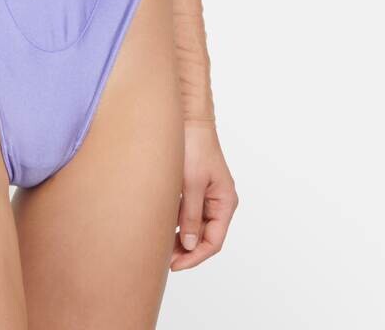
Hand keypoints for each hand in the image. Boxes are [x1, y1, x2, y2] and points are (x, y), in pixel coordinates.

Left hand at [170, 122, 238, 270]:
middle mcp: (218, 201)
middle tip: (163, 259)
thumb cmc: (194, 146)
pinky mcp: (193, 188)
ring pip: (194, 226)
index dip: (195, 256)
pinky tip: (161, 227)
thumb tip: (188, 245)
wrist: (188, 119)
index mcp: (225, 202)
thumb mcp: (191, 183)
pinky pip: (187, 213)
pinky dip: (176, 223)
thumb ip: (190, 215)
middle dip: (186, 250)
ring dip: (180, 238)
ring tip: (159, 247)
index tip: (175, 265)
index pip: (213, 241)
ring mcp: (206, 195)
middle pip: (204, 236)